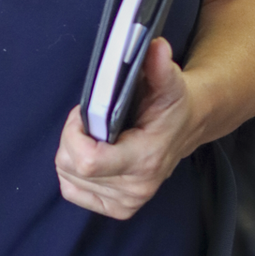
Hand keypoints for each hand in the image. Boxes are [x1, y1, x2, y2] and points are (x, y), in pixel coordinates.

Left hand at [55, 39, 197, 219]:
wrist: (186, 128)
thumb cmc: (173, 105)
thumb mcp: (169, 82)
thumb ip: (159, 67)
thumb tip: (155, 46)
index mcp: (146, 159)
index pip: (88, 161)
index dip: (74, 134)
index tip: (84, 114)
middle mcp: (136, 187)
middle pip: (71, 166)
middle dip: (71, 138)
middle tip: (90, 121)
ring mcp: (126, 202)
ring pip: (68, 177)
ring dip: (72, 152)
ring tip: (95, 136)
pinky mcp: (117, 208)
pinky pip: (71, 190)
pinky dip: (73, 171)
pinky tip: (91, 155)